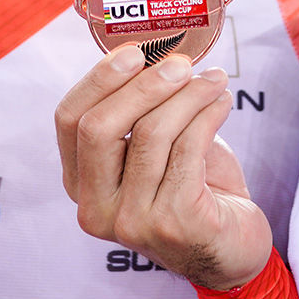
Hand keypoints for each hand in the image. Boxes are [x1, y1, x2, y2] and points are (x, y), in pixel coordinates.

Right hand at [55, 48, 273, 289]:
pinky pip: (187, 149)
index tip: (134, 50)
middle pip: (99, 128)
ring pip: (150, 135)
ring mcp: (132, 221)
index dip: (98, 80)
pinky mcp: (173, 223)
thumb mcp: (153, 149)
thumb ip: (140, 111)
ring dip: (188, 96)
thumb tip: (156, 51)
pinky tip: (222, 103)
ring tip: (213, 80)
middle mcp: (96, 207)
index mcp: (80, 182)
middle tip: (180, 63)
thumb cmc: (191, 188)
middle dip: (143, 85)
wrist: (230, 247)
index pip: (68, 121)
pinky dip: (208, 116)